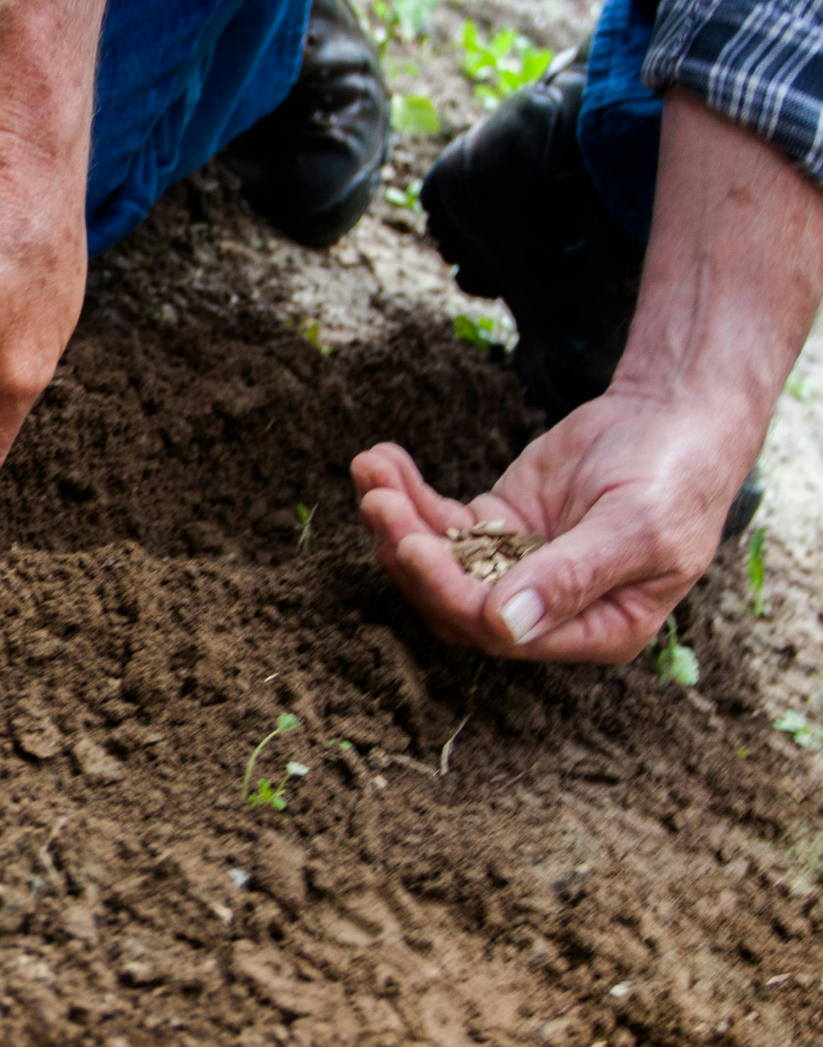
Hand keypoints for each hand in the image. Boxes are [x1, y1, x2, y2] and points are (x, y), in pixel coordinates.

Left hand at [351, 386, 759, 662]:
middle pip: (455, 600)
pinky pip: (440, 520)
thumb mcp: (637, 528)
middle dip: (410, 552)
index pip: (501, 631)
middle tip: (377, 500)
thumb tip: (506, 626)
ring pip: (439, 560)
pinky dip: (408, 493)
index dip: (450, 593)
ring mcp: (515, 567)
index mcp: (594, 630)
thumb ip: (572, 577)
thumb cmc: (675, 477)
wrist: (676, 416)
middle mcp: (547, 611)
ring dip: (397, 520)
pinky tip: (381, 460)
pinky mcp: (497, 525)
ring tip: (369, 470)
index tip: (414, 545)